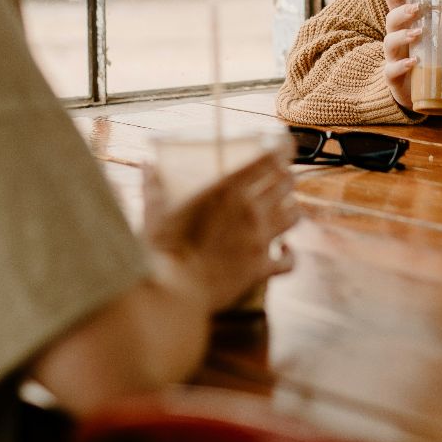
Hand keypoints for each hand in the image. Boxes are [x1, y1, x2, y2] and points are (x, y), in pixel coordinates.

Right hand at [146, 146, 299, 311]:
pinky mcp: (261, 268)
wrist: (174, 291)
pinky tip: (284, 250)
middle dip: (286, 178)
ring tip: (284, 209)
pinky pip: (290, 260)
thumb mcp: (154, 212)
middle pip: (286, 183)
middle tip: (280, 179)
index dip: (280, 152)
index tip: (280, 150)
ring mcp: (259, 240)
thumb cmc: (162, 250)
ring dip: (291, 209)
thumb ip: (153, 186)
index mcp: (226, 190)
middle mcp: (250, 211)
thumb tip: (146, 164)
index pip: (269, 160)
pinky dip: (290, 254)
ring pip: (295, 215)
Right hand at [381, 0, 423, 109]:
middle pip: (391, 19)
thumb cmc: (429, 61)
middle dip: (402, 11)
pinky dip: (401, 65)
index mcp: (407, 25)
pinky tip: (413, 63)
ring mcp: (394, 58)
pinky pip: (391, 70)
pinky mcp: (394, 78)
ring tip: (419, 33)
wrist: (419, 96)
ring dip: (403, 35)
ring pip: (389, 42)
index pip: (395, 2)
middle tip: (417, 9)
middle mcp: (397, 39)